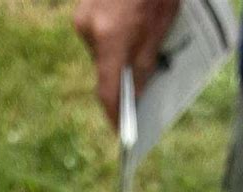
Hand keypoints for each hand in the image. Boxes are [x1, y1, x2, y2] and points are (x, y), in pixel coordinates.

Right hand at [74, 0, 179, 123]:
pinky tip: (130, 33)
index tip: (119, 130)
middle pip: (104, 71)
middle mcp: (90, 30)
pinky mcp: (83, 9)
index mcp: (111, 37)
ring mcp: (83, 18)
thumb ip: (145, 63)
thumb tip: (134, 93)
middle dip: (121, 82)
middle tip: (137, 94)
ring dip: (118, 58)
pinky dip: (113, 41)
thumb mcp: (159, 26)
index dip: (114, 113)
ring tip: (139, 52)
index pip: (107, 89)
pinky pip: (97, 36)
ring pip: (100, 52)